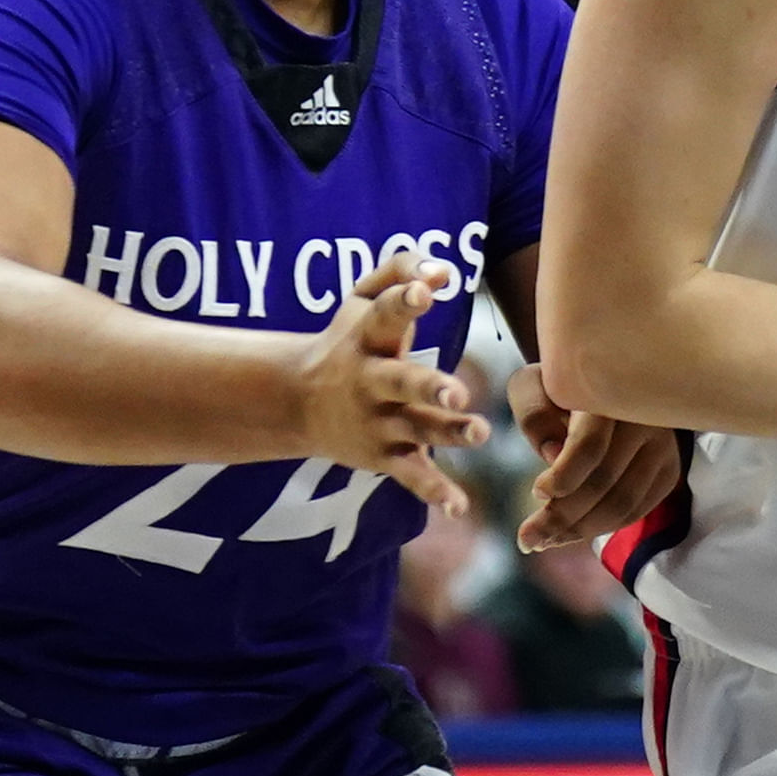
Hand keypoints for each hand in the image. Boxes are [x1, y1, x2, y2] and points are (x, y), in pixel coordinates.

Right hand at [288, 253, 489, 515]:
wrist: (297, 401)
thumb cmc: (349, 339)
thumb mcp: (363, 298)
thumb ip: (402, 270)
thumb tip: (444, 269)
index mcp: (368, 336)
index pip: (387, 313)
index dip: (405, 300)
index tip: (426, 290)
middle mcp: (372, 380)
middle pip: (403, 382)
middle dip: (429, 387)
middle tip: (456, 391)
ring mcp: (378, 421)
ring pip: (416, 428)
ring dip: (447, 432)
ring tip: (479, 433)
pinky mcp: (385, 455)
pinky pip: (411, 474)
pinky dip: (433, 491)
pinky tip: (458, 506)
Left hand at [508, 364, 685, 552]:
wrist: (607, 381)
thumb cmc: (561, 385)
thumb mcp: (535, 386)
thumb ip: (535, 415)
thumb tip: (553, 456)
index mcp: (611, 390)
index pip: (591, 446)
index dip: (562, 477)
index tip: (536, 492)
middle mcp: (646, 417)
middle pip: (605, 482)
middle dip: (562, 517)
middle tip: (527, 538)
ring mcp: (663, 445)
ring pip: (624, 503)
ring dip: (580, 530)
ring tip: (543, 541)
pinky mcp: (669, 469)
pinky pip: (637, 510)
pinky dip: (602, 528)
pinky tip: (569, 532)